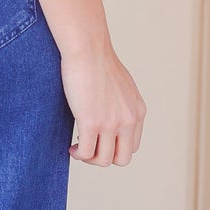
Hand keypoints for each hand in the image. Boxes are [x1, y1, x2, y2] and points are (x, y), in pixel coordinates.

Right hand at [62, 44, 145, 166]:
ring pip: (104, 160)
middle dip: (104, 157)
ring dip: (89, 158)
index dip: (114, 147)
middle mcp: (128, 120)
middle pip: (122, 159)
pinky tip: (72, 146)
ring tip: (77, 149)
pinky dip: (78, 154)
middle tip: (89, 147)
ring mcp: (110, 123)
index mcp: (137, 111)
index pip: (132, 145)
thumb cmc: (98, 60)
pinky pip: (86, 153)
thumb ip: (122, 103)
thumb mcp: (122, 85)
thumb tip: (109, 114)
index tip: (99, 140)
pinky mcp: (91, 123)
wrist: (88, 49)